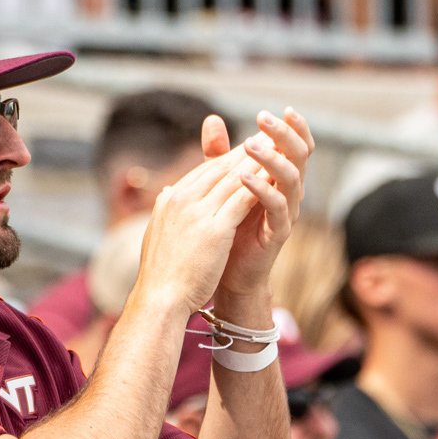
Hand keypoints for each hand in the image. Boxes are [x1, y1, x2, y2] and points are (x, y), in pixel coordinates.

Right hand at [131, 138, 264, 320]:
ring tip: (278, 152)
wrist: (159, 299)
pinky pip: (243, 199)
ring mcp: (197, 212)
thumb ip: (167, 209)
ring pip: (233, 178)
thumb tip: (166, 193)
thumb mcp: (159, 230)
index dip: (228, 158)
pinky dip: (260, 186)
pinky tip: (277, 180)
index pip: (203, 171)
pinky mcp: (214, 229)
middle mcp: (182, 199)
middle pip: (219, 168)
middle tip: (269, 139)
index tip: (247, 149)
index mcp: (169, 199)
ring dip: (258, 163)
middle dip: (246, 152)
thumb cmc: (161, 273)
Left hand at [207, 107, 312, 305]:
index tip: (283, 109)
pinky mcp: (278, 233)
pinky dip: (263, 191)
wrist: (225, 272)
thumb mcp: (222, 184)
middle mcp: (290, 193)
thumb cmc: (228, 225)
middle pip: (299, 157)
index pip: (296, 147)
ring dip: (272, 159)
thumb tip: (212, 118)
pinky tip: (245, 178)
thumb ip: (220, 153)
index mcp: (280, 179)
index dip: (295, 128)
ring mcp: (286, 213)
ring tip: (249, 144)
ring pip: (292, 180)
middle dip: (284, 135)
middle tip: (263, 118)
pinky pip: (277, 209)